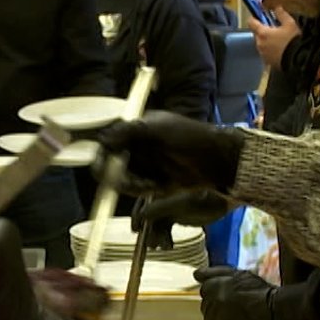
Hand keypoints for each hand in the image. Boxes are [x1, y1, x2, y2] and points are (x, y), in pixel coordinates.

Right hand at [95, 111, 244, 196]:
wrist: (216, 158)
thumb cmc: (189, 137)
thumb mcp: (158, 129)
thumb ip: (129, 131)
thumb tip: (103, 139)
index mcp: (138, 130)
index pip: (111, 141)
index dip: (105, 155)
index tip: (103, 166)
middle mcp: (139, 148)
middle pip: (114, 164)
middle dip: (119, 174)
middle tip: (125, 181)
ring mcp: (148, 165)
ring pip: (125, 179)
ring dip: (132, 184)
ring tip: (148, 184)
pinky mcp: (156, 182)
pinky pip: (140, 189)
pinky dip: (144, 190)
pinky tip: (157, 186)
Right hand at [132, 190, 231, 250]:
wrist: (222, 201)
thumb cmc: (202, 197)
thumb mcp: (180, 203)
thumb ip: (159, 208)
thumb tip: (140, 216)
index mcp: (161, 190)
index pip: (143, 202)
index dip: (137, 216)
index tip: (136, 230)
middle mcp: (162, 198)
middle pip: (149, 216)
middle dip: (149, 231)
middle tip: (150, 246)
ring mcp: (170, 208)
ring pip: (157, 224)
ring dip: (158, 237)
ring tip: (164, 248)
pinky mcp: (178, 216)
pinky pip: (166, 229)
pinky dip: (166, 238)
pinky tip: (169, 247)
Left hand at [193, 266, 282, 319]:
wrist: (276, 315)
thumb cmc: (262, 293)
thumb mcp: (239, 274)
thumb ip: (215, 273)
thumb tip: (196, 274)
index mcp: (212, 287)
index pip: (206, 290)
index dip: (221, 292)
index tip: (235, 296)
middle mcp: (209, 304)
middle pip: (208, 306)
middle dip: (220, 306)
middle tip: (240, 308)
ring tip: (242, 319)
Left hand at [253, 10, 298, 70]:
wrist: (298, 59)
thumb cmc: (292, 40)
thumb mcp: (290, 24)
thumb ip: (281, 14)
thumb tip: (277, 7)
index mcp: (263, 33)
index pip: (251, 23)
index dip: (253, 18)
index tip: (257, 17)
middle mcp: (259, 44)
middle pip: (256, 34)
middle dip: (262, 31)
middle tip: (273, 29)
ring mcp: (263, 54)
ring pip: (261, 44)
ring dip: (266, 41)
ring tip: (278, 40)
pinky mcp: (268, 62)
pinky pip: (266, 53)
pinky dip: (270, 50)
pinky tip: (279, 50)